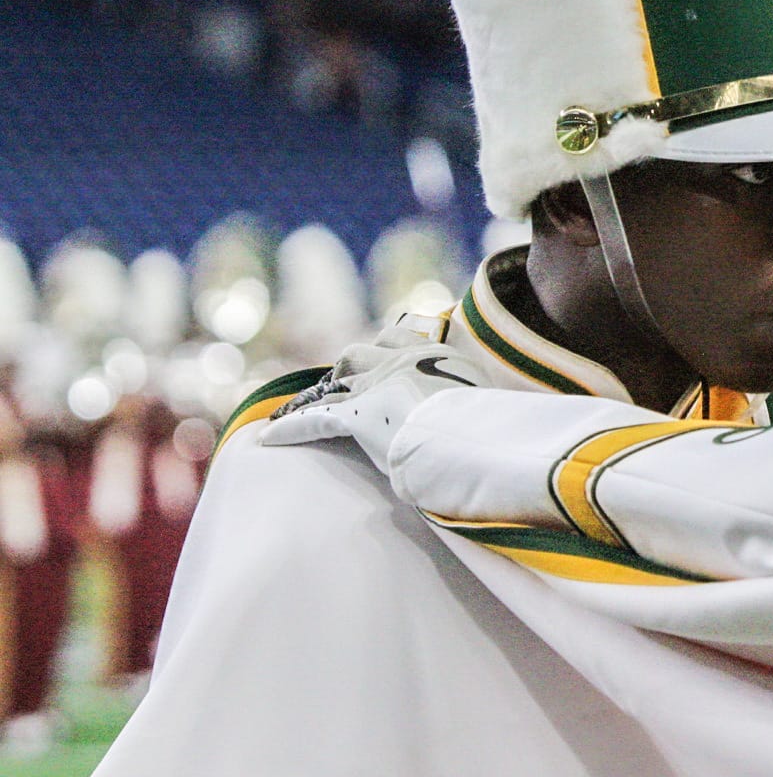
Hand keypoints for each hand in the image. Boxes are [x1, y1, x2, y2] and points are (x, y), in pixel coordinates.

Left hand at [260, 343, 483, 474]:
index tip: (382, 357)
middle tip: (339, 383)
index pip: (401, 338)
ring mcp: (375, 387)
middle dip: (346, 367)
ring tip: (298, 406)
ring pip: (332, 385)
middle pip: (359, 353)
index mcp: (438, 356)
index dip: (386, 347)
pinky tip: (269, 437)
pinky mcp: (354, 416)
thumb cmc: (492, 429)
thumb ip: (483, 403)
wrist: (472, 438)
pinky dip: (289, 428)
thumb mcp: (495, 405)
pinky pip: (312, 419)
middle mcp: (401, 363)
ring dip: (315, 395)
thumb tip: (499, 423)